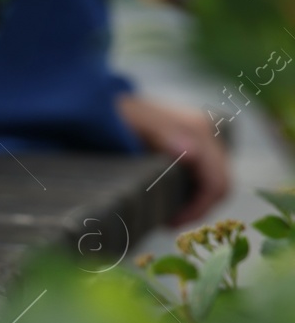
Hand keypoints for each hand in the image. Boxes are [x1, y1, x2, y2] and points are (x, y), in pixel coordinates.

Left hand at [116, 93, 230, 226]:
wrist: (101, 99)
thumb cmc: (114, 114)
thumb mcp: (132, 124)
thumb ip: (161, 135)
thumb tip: (193, 154)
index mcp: (196, 130)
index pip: (216, 183)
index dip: (198, 208)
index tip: (170, 223)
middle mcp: (206, 132)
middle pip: (221, 184)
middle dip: (199, 208)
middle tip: (167, 223)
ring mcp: (201, 136)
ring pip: (215, 181)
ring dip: (197, 201)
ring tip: (168, 215)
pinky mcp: (193, 142)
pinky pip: (205, 173)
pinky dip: (193, 191)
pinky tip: (170, 198)